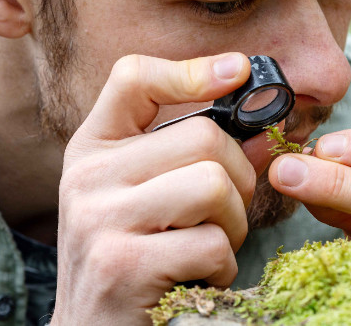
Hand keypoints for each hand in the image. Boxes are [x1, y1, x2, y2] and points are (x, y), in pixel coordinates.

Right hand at [51, 53, 256, 324]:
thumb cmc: (131, 262)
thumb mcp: (144, 200)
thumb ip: (191, 160)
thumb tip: (264, 132)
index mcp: (92, 151)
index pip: (132, 77)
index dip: (191, 69)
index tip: (237, 72)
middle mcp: (87, 177)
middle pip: (203, 136)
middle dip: (238, 180)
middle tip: (223, 218)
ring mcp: (100, 220)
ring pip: (214, 184)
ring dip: (232, 225)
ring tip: (208, 249)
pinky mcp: (122, 267)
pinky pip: (211, 243)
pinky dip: (222, 268)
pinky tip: (196, 281)